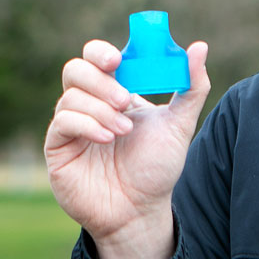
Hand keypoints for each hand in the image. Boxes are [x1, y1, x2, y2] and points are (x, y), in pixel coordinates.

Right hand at [45, 38, 211, 258]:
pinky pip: (62, 122)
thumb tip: (200, 47)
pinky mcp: (58, 147)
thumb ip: (191, 88)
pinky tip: (106, 138)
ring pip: (70, 96)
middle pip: (76, 69)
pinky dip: (86, 124)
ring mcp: (71, 125)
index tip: (118, 60)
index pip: (97, 57)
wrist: (141, 211)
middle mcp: (89, 103)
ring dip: (100, 109)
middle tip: (125, 100)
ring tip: (123, 131)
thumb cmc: (157, 168)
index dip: (102, 52)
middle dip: (101, 81)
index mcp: (114, 91)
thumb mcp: (180, 125)